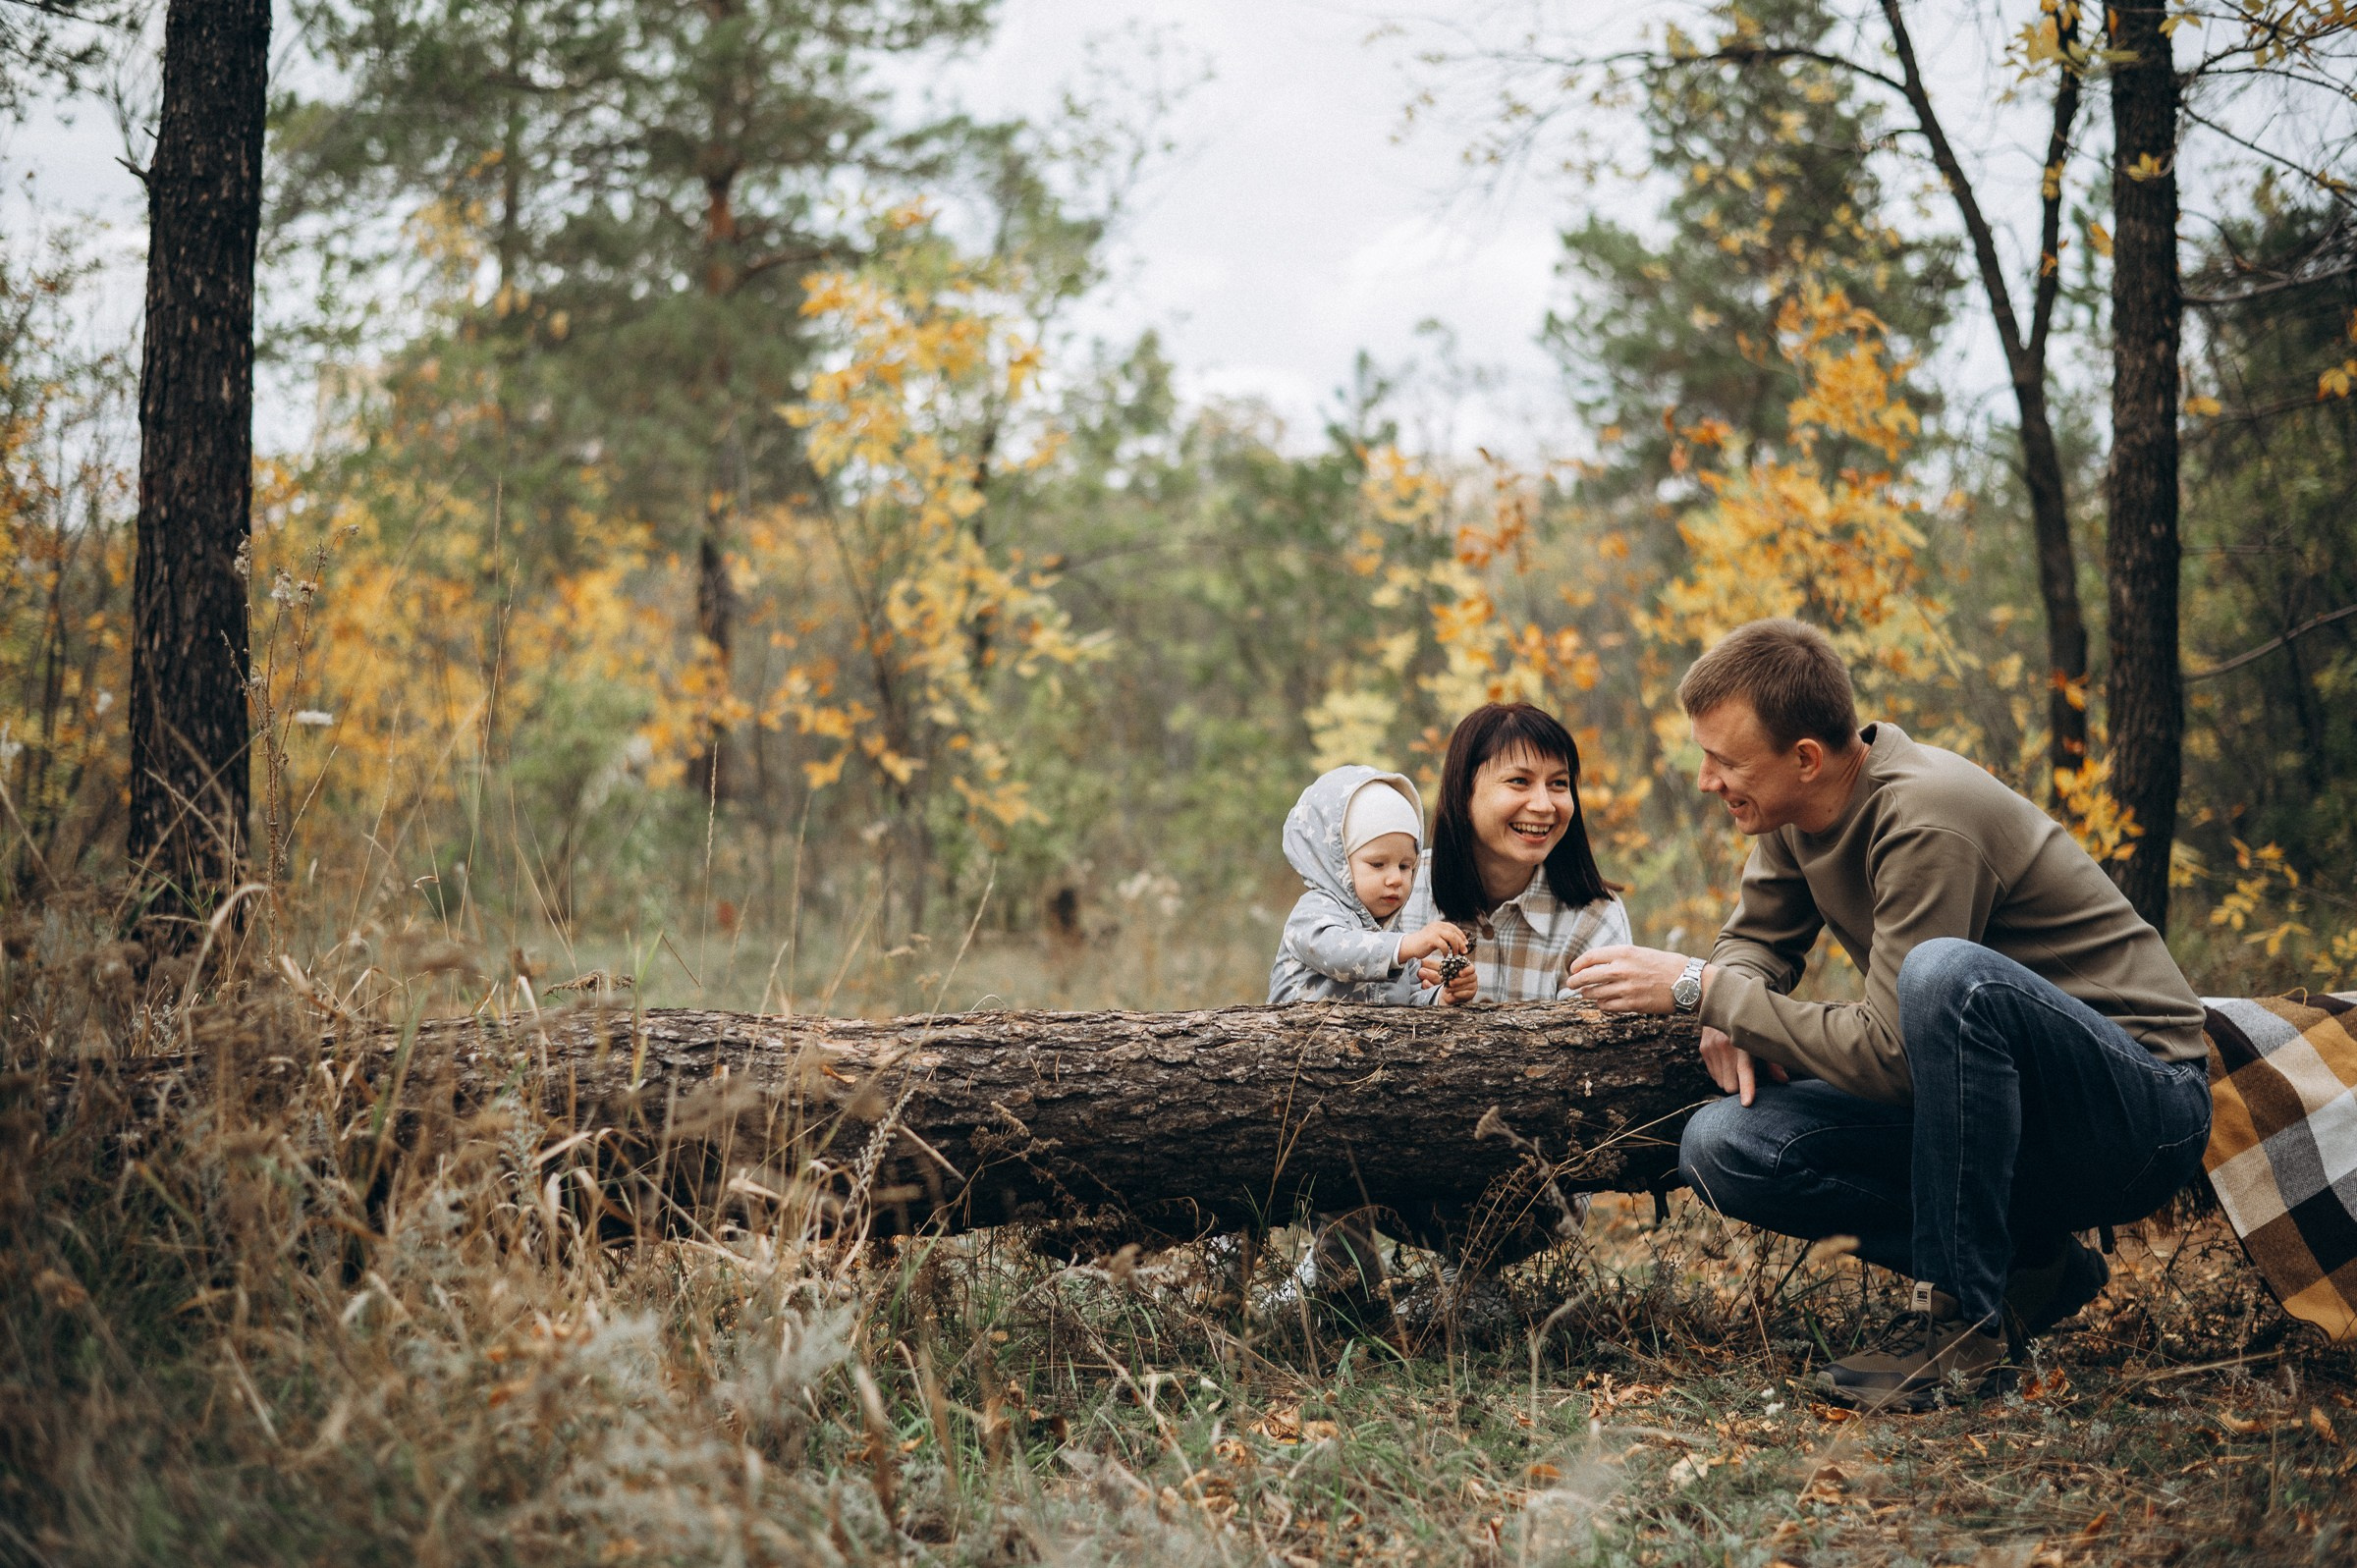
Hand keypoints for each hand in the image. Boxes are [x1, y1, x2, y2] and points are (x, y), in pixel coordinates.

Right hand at [1396, 920, 1467, 964]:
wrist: (1410, 946)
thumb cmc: (1424, 944)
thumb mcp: (1436, 937)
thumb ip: (1445, 937)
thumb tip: (1459, 943)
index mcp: (1439, 924)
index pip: (1454, 928)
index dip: (1462, 936)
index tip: (1466, 944)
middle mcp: (1437, 926)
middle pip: (1454, 933)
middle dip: (1461, 943)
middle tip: (1464, 951)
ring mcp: (1434, 931)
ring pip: (1451, 937)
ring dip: (1456, 947)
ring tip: (1455, 954)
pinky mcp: (1431, 939)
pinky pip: (1444, 945)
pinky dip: (1446, 952)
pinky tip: (1445, 956)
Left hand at [1418, 950, 1479, 1003]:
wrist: (1447, 997)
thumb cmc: (1443, 983)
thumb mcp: (1436, 977)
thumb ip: (1430, 973)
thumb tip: (1420, 971)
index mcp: (1464, 969)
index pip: (1471, 968)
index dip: (1467, 970)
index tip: (1460, 973)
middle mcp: (1471, 977)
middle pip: (1470, 977)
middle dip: (1458, 980)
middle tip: (1449, 983)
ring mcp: (1472, 986)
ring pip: (1468, 986)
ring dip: (1457, 987)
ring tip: (1448, 989)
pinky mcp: (1471, 995)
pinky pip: (1467, 994)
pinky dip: (1459, 994)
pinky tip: (1452, 995)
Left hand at [1563, 945, 1705, 1013]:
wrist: (1689, 982)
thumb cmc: (1668, 966)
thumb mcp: (1642, 953)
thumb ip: (1621, 958)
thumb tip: (1599, 964)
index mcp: (1625, 953)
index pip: (1590, 957)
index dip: (1578, 964)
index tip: (1574, 969)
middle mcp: (1622, 969)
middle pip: (1587, 976)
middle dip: (1575, 981)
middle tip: (1571, 984)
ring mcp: (1626, 988)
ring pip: (1594, 993)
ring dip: (1587, 994)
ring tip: (1586, 994)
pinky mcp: (1632, 1005)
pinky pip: (1607, 1007)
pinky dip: (1602, 1005)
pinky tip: (1603, 1003)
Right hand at [1698, 1025, 1787, 1105]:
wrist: (1723, 1004)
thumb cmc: (1749, 1026)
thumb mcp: (1763, 1041)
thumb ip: (1772, 1062)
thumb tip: (1783, 1081)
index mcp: (1743, 1043)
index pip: (1745, 1070)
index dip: (1747, 1088)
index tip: (1747, 1103)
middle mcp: (1725, 1046)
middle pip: (1730, 1085)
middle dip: (1738, 1088)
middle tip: (1747, 1080)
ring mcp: (1711, 1048)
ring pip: (1720, 1082)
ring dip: (1729, 1081)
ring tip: (1737, 1068)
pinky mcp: (1704, 1049)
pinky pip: (1713, 1074)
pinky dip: (1721, 1074)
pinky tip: (1728, 1062)